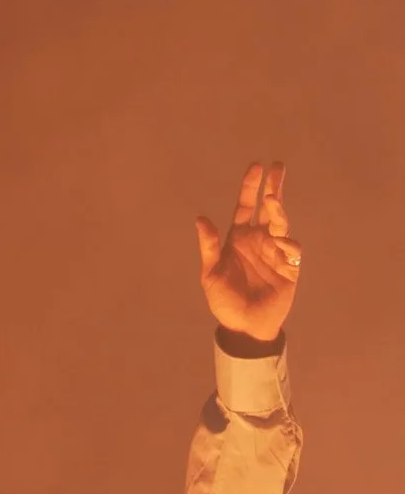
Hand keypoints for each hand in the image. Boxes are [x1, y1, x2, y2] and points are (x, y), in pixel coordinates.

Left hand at [195, 161, 301, 342]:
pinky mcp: (290, 268)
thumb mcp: (210, 274)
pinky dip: (289, 243)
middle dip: (273, 187)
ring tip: (272, 201)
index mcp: (238, 237)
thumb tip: (201, 218)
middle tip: (278, 166)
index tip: (256, 166)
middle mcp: (258, 239)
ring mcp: (275, 252)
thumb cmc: (224, 300)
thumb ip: (209, 247)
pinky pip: (292, 249)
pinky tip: (282, 241)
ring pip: (281, 223)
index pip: (245, 206)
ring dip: (278, 211)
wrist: (244, 326)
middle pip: (268, 208)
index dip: (250, 187)